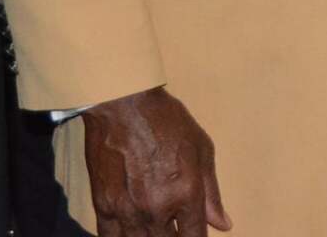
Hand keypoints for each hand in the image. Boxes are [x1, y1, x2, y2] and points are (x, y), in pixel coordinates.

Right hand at [82, 86, 230, 235]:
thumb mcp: (201, 149)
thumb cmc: (166, 120)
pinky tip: (130, 232)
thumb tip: (223, 225)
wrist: (123, 103)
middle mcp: (157, 208)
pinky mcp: (103, 205)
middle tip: (173, 227)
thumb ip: (211, 192)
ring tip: (155, 229)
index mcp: (186, 193)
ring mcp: (128, 210)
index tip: (193, 235)